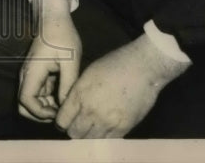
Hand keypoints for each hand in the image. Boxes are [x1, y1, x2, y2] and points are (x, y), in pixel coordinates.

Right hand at [17, 0, 81, 122]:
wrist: (54, 19)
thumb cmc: (62, 36)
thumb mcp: (70, 60)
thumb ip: (67, 84)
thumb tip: (66, 106)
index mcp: (33, 72)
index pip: (25, 100)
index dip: (39, 112)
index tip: (57, 112)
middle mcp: (28, 75)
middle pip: (24, 104)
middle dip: (40, 113)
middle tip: (60, 112)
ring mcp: (31, 75)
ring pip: (32, 100)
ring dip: (46, 106)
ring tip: (65, 102)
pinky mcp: (37, 73)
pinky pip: (39, 92)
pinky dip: (49, 98)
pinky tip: (63, 93)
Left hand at [55, 34, 188, 137]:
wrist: (142, 67)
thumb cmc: (114, 64)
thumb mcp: (88, 74)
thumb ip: (77, 92)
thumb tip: (71, 107)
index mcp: (79, 95)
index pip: (62, 120)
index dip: (62, 122)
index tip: (66, 121)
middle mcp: (90, 111)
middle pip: (74, 133)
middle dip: (74, 130)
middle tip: (79, 125)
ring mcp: (107, 121)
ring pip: (90, 140)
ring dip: (89, 135)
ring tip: (93, 127)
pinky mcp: (123, 127)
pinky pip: (108, 140)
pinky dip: (104, 136)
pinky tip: (106, 128)